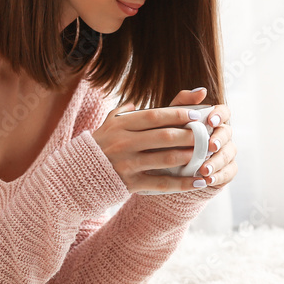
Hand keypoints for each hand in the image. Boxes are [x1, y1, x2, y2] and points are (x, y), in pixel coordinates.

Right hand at [91, 88, 237, 193]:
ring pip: (164, 159)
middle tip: (207, 134)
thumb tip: (142, 99)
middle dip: (189, 135)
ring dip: (188, 157)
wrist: (76, 175)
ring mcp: (127, 164)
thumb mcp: (111, 123)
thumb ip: (128, 110)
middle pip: (163, 136)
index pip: (153, 116)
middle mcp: (123, 142)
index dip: (177, 113)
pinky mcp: (130, 184)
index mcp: (121, 124)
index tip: (196, 114)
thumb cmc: (100, 145)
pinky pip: (161, 184)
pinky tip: (199, 182)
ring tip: (206, 155)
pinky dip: (182, 184)